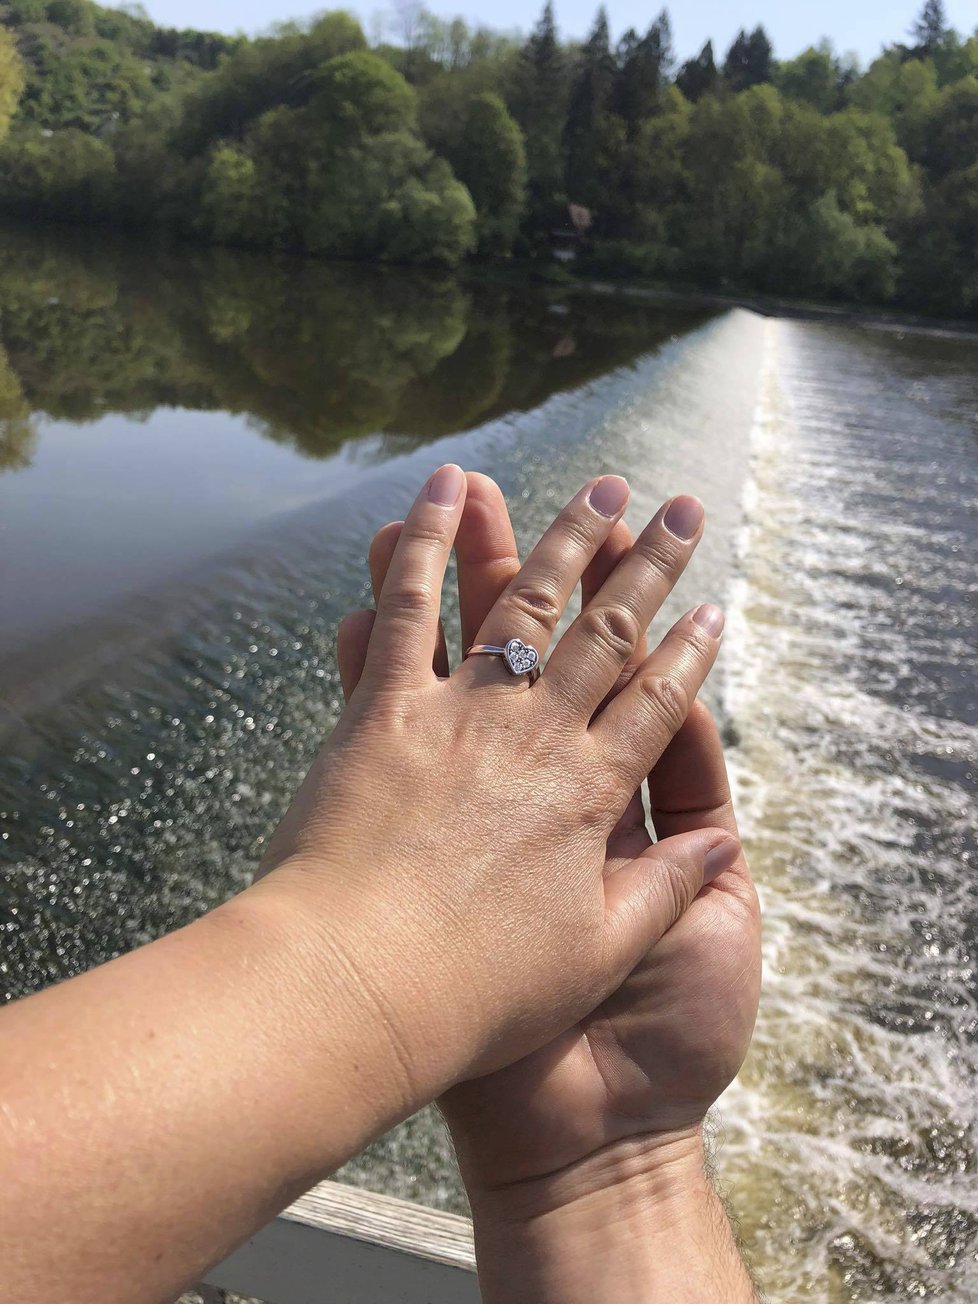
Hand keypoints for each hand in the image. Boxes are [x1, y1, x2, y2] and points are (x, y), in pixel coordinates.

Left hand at [259, 463, 735, 1118]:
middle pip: (607, 634)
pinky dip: (423, 540)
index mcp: (591, 793)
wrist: (361, 989)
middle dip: (650, 567)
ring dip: (567, 538)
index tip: (712, 607)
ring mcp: (460, 713)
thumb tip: (717, 844)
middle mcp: (535, 736)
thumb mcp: (595, 954)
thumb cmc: (477, 993)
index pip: (658, 703)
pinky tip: (448, 485)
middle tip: (680, 510)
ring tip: (603, 485)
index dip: (690, 653)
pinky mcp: (384, 707)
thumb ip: (663, 889)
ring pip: (526, 603)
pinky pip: (407, 606)